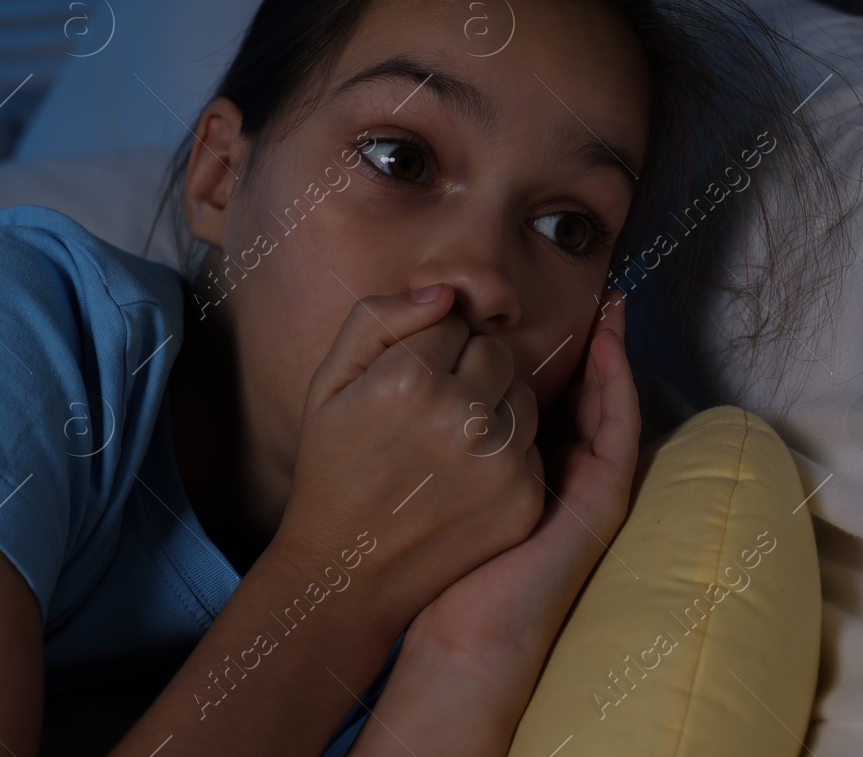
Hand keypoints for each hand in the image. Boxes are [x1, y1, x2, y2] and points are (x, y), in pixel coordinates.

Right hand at [272, 284, 546, 630]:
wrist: (347, 569)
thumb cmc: (335, 465)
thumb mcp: (330, 382)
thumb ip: (378, 319)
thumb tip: (444, 294)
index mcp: (408, 379)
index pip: (450, 321)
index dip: (426, 347)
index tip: (404, 381)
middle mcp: (461, 416)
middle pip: (493, 351)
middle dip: (467, 368)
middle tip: (429, 409)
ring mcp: (498, 462)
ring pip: (522, 394)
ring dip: (494, 406)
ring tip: (448, 442)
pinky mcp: (523, 500)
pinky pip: (532, 444)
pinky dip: (506, 452)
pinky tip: (465, 477)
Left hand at [404, 288, 641, 670]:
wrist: (447, 619)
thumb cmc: (418, 548)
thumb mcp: (418, 465)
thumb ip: (429, 415)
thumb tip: (444, 355)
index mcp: (514, 459)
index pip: (533, 391)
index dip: (535, 346)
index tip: (523, 303)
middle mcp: (555, 468)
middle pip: (576, 392)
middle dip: (584, 341)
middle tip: (587, 289)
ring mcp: (582, 483)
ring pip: (605, 403)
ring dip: (612, 350)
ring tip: (609, 301)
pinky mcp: (601, 496)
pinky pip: (617, 429)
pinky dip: (618, 384)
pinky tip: (607, 345)